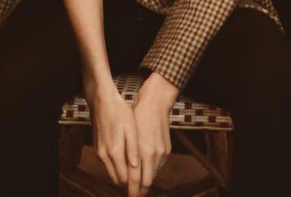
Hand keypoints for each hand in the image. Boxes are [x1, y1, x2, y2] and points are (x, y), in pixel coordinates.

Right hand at [86, 80, 140, 192]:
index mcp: (114, 151)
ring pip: (112, 173)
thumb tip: (136, 168)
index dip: (134, 187)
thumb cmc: (119, 112)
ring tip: (136, 177)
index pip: (125, 178)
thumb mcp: (130, 129)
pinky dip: (117, 168)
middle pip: (117, 179)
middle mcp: (105, 155)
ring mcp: (100, 153)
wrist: (102, 101)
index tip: (141, 195)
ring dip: (123, 176)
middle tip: (141, 188)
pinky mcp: (98, 149)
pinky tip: (126, 163)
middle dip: (129, 185)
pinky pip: (108, 165)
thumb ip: (133, 150)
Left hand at [131, 73, 178, 195]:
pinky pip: (158, 165)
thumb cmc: (138, 116)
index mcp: (143, 152)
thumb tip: (123, 171)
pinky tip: (145, 169)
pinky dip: (151, 169)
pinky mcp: (167, 149)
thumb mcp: (129, 135)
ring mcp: (162, 153)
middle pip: (148, 181)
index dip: (134, 190)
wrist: (155, 103)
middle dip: (140, 190)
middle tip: (133, 195)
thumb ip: (128, 154)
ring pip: (154, 174)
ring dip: (146, 180)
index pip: (139, 179)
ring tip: (138, 185)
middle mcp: (154, 155)